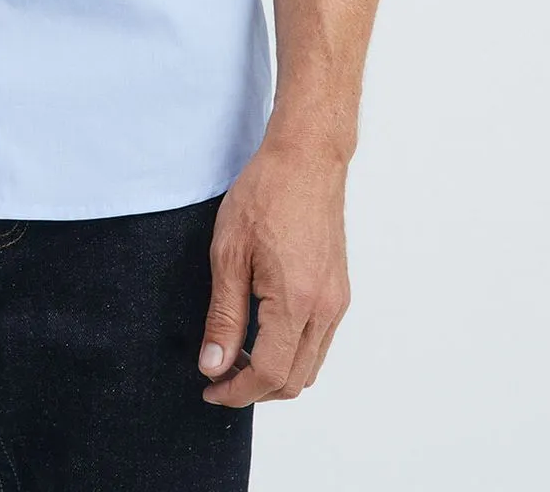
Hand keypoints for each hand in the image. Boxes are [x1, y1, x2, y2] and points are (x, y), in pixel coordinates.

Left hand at [196, 133, 351, 406]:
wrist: (305, 159)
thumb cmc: (265, 194)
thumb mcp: (229, 253)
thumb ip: (223, 315)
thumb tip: (214, 364)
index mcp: (296, 301)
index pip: (269, 374)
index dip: (236, 391)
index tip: (210, 388)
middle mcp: (324, 308)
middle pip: (293, 380)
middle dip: (254, 389)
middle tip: (218, 374)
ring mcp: (336, 300)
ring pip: (310, 365)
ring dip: (275, 373)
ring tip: (237, 356)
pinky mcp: (338, 290)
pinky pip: (319, 341)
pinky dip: (292, 352)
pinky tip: (263, 332)